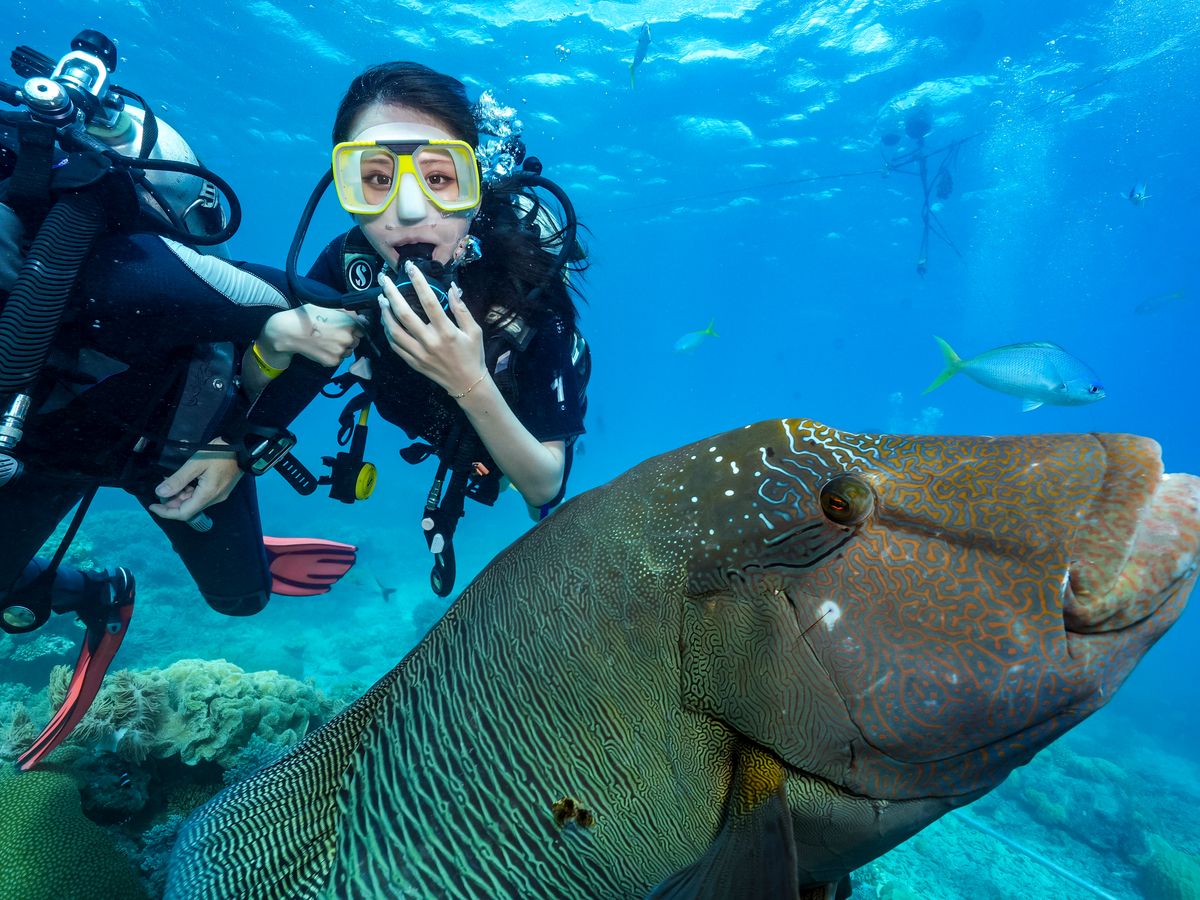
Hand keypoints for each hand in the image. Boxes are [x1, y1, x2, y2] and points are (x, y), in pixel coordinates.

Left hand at [149, 443, 242, 521]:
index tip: (152, 505)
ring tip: (170, 480)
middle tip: (161, 487)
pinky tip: (184, 480)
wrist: (243, 447)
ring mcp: (218, 495)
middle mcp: (214, 499)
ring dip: (180, 495)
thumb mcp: (195, 463)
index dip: (166, 512)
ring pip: (194, 502)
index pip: (183, 513)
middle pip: (189, 508)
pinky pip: (201, 495)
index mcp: (207, 495)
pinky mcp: (220, 489)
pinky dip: (189, 491)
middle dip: (172, 501)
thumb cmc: (219, 453)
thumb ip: (178, 480)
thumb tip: (160, 493)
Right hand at [260, 304, 365, 367]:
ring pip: (349, 351)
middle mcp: (348, 338)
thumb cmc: (308, 316)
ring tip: (327, 341)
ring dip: (343, 347)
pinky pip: (339, 358)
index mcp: (350, 323)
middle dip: (349, 338)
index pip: (363, 328)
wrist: (290, 332)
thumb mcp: (329, 307)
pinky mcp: (333, 361)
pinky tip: (323, 348)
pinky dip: (334, 355)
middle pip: (356, 340)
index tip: (347, 328)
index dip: (355, 328)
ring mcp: (341, 351)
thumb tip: (361, 317)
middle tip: (334, 334)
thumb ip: (347, 312)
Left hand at [377, 263, 486, 396]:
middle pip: (404, 314)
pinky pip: (395, 345)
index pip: (429, 302)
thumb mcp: (474, 331)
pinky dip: (388, 331)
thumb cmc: (473, 355)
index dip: (418, 283)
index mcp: (446, 332)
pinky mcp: (413, 362)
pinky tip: (386, 321)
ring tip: (381, 299)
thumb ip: (461, 309)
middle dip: (391, 294)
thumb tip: (452, 287)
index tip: (410, 268)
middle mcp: (430, 342)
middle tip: (383, 279)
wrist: (467, 384)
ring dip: (385, 313)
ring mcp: (419, 354)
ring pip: (394, 330)